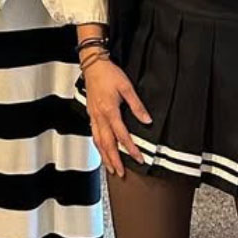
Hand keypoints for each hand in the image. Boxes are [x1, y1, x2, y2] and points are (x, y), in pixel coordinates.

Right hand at [83, 56, 150, 178]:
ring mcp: (93, 116)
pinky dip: (97, 145)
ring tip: (110, 168)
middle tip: (120, 173)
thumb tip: (147, 120)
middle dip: (114, 160)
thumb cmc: (109, 73)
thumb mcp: (126, 87)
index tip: (139, 159)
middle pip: (107, 144)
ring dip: (104, 156)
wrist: (92, 64)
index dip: (131, 149)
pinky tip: (101, 149)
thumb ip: (137, 105)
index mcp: (110, 111)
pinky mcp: (90, 113)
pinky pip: (93, 134)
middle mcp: (100, 116)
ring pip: (98, 141)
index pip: (122, 135)